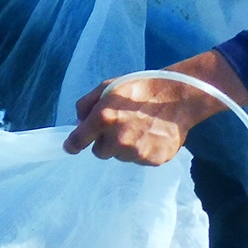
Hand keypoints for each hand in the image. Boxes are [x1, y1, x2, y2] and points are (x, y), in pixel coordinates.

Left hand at [63, 52, 247, 165]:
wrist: (177, 97)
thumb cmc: (139, 88)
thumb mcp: (106, 87)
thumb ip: (86, 105)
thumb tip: (79, 124)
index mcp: (103, 118)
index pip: (79, 141)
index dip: (72, 145)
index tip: (70, 148)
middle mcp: (118, 139)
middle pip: (100, 152)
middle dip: (105, 142)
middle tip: (119, 127)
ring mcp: (137, 152)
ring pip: (120, 157)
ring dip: (124, 147)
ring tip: (138, 129)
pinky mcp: (154, 160)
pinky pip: (139, 160)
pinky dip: (142, 151)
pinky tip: (150, 135)